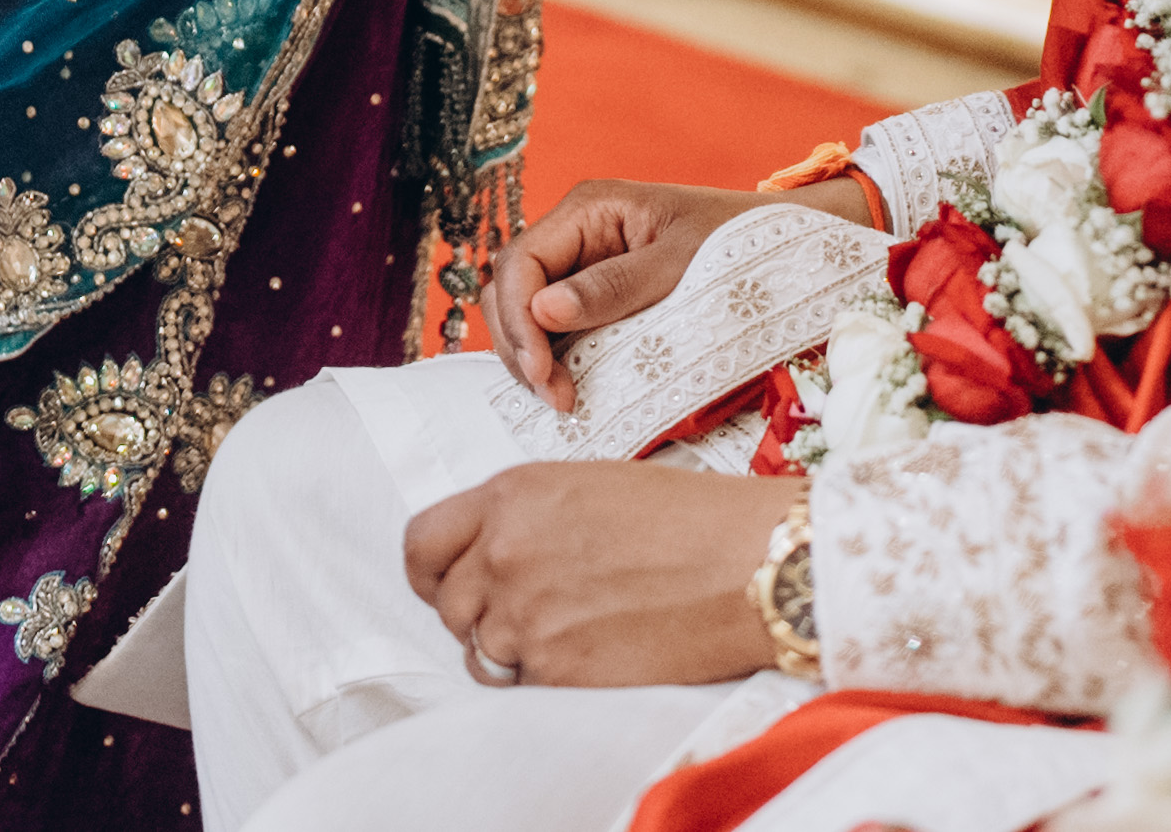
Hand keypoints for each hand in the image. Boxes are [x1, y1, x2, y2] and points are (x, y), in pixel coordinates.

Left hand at [405, 465, 798, 689]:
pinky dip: (550, 678)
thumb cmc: (689, 518)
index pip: (421, 542)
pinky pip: (525, 685)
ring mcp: (526, 615)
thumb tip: (492, 555)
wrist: (749, 564)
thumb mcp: (589, 486)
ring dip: (515, 651)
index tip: (442, 585)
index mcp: (512, 496)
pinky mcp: (556, 670)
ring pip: (482, 653)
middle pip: (448, 605)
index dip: (429, 572)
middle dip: (479, 615)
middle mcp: (505, 553)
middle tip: (529, 614)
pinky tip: (596, 653)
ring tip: (573, 633)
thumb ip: (525, 518)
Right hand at [487, 173, 878, 405]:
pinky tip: (572, 388)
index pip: (520, 262)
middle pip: (511, 291)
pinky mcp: (596, 297)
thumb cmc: (739, 242)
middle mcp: (575, 233)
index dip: (519, 321)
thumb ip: (614, 288)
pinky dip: (555, 359)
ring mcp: (582, 266)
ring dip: (534, 359)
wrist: (784, 245)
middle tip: (557, 398)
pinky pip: (556, 329)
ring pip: (526, 314)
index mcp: (589, 208)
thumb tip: (542, 310)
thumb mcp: (680, 266)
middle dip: (521, 347)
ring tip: (564, 399)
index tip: (544, 374)